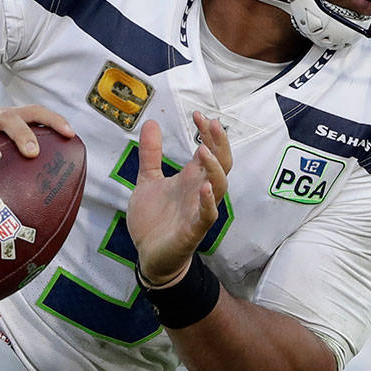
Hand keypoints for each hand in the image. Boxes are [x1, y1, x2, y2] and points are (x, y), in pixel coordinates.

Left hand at [127, 113, 231, 283]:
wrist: (149, 255)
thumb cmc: (154, 219)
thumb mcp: (148, 180)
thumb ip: (151, 154)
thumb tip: (151, 122)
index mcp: (191, 179)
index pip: (209, 151)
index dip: (208, 133)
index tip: (198, 115)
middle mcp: (199, 192)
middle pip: (221, 164)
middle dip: (219, 144)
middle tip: (210, 123)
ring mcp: (198, 210)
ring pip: (219, 186)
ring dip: (214, 168)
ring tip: (202, 150)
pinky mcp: (192, 231)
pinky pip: (207, 216)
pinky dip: (208, 203)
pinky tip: (204, 188)